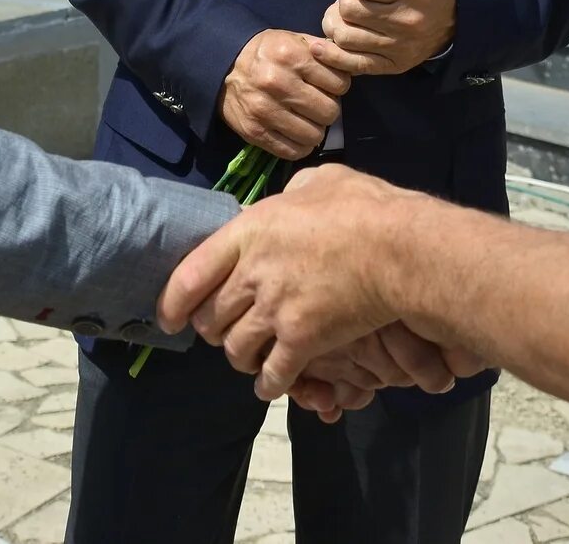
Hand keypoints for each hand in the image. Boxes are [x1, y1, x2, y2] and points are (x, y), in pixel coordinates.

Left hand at [160, 165, 430, 399]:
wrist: (398, 249)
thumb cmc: (364, 208)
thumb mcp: (322, 181)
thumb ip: (296, 191)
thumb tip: (291, 195)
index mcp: (250, 231)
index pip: (192, 273)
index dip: (174, 301)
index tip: (170, 318)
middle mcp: (253, 273)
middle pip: (212, 316)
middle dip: (214, 329)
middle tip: (224, 332)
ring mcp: (275, 309)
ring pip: (236, 348)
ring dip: (240, 357)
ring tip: (248, 358)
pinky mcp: (302, 340)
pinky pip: (273, 373)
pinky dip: (269, 384)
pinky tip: (271, 385)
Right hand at [220, 31, 353, 160]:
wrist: (223, 66)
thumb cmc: (266, 52)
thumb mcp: (294, 39)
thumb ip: (323, 51)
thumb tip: (350, 66)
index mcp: (292, 55)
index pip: (340, 84)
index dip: (338, 86)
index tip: (327, 86)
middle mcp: (279, 83)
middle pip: (330, 112)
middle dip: (327, 109)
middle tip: (316, 104)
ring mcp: (265, 110)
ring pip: (315, 135)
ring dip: (315, 129)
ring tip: (306, 118)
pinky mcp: (255, 132)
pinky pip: (294, 151)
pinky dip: (300, 145)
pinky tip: (296, 132)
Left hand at [319, 0, 455, 76]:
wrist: (454, 18)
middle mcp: (407, 20)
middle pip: (349, 8)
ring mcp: (399, 46)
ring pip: (344, 36)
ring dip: (337, 23)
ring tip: (347, 17)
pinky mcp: (393, 65)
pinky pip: (352, 64)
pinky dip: (332, 55)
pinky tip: (322, 46)